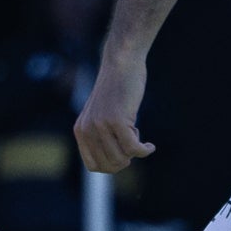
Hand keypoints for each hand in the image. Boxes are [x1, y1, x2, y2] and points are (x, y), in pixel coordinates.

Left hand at [74, 53, 155, 172]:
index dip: (111, 167)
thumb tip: (114, 166)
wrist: (121, 64)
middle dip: (125, 161)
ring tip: (137, 136)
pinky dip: (145, 150)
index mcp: (81, 131)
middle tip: (133, 145)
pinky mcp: (117, 120)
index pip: (93, 166)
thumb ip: (100, 136)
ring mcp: (100, 125)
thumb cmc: (116, 91)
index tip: (124, 156)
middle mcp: (87, 130)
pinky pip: (134, 148)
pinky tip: (150, 146)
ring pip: (121, 159)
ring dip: (135, 154)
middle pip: (109, 165)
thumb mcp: (101, 115)